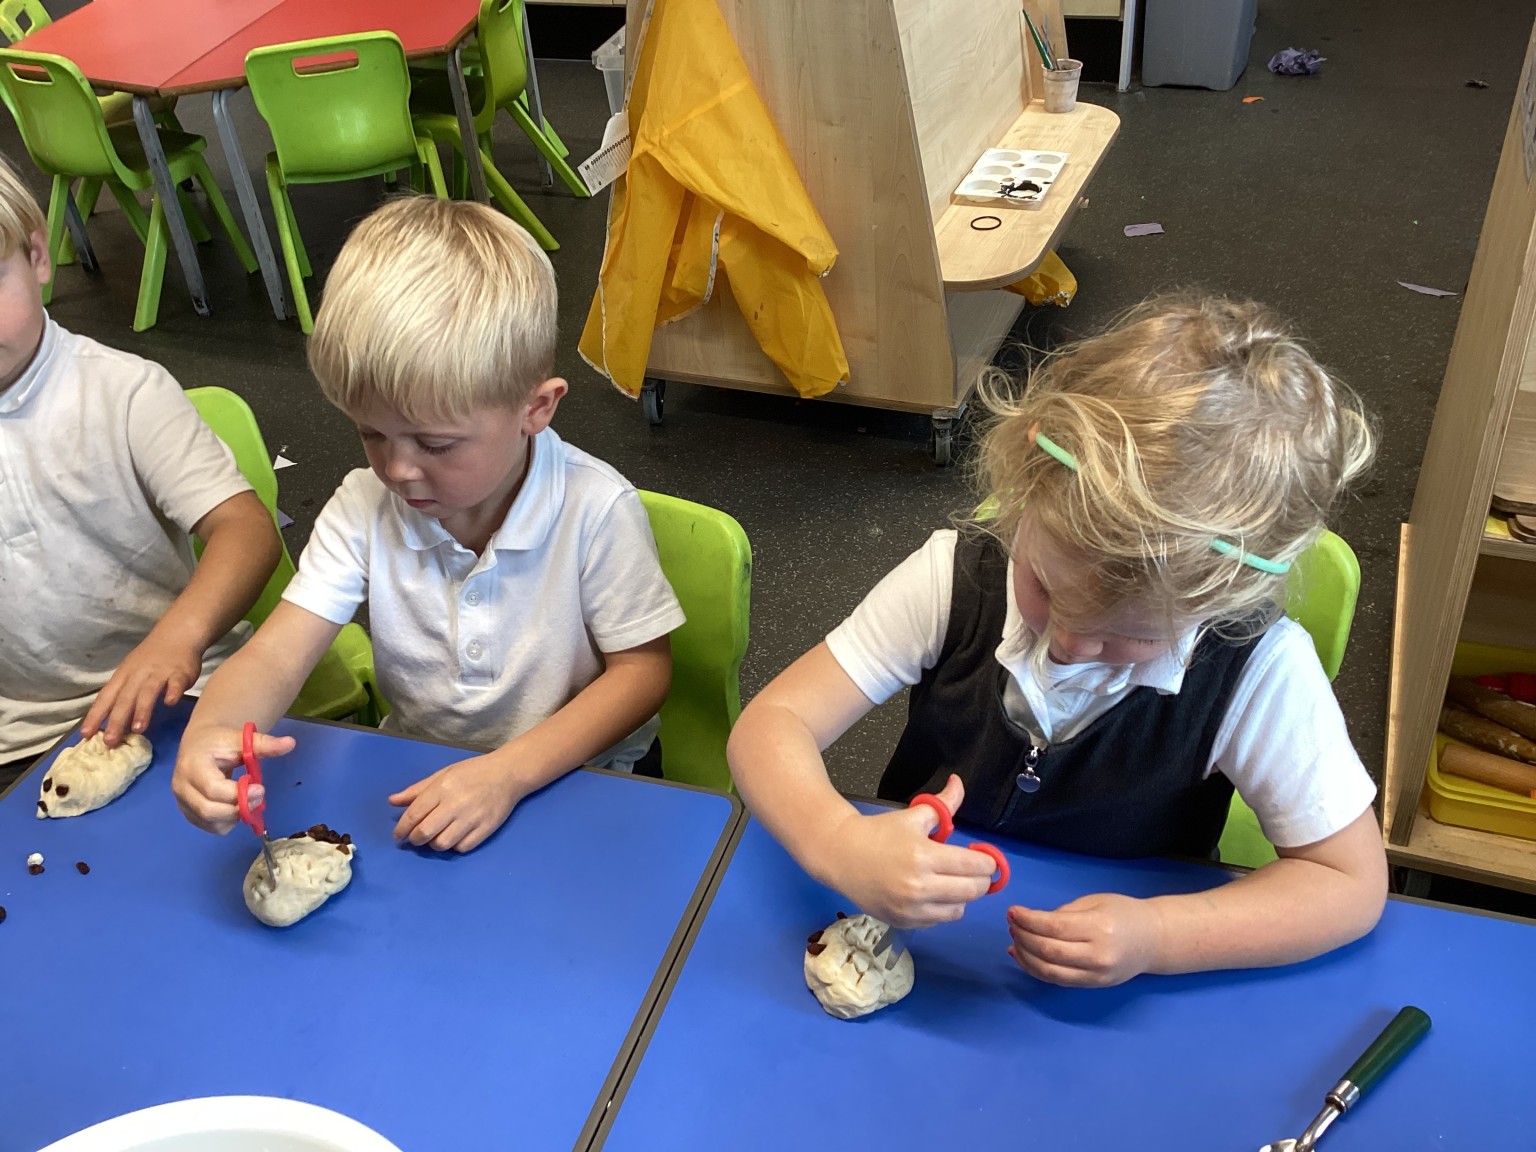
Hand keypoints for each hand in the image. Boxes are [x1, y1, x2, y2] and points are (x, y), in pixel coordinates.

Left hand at [82, 628, 201, 747]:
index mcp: (123, 677)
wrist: (177, 633)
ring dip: (142, 710)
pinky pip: (175, 683)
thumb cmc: (151, 657)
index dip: (95, 716)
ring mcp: (159, 673)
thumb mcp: (131, 672)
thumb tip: (113, 723)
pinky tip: (170, 702)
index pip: (106, 698)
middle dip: (116, 720)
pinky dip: (172, 692)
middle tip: (110, 741)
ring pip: (148, 692)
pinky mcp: (180, 672)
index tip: (85, 735)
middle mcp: (138, 675)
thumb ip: (124, 694)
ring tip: (138, 729)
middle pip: (124, 698)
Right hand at [172, 724, 295, 833]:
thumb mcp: (239, 738)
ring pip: (212, 823)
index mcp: (192, 767)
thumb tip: (290, 743)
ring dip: (235, 816)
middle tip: (258, 796)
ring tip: (246, 798)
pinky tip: (235, 805)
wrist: (197, 746)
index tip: (260, 787)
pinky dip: (228, 821)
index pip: (214, 790)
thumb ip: (263, 744)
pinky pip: (211, 827)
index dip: (240, 794)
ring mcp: (183, 803)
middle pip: (209, 811)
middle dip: (239, 808)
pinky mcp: (189, 814)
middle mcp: (182, 788)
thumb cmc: (218, 742)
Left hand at [389, 752, 526, 852]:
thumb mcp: (442, 774)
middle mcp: (455, 804)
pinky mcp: (486, 829)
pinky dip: (454, 846)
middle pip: (425, 832)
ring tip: (436, 836)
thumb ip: (417, 790)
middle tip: (415, 837)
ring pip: (442, 844)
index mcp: (442, 788)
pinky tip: (454, 837)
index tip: (399, 835)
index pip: (414, 815)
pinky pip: (462, 848)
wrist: (507, 774)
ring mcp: (472, 818)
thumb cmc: (472, 772)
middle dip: (415, 839)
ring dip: (434, 844)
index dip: (401, 829)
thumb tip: (392, 801)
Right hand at [821, 774, 998, 928]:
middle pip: (973, 891)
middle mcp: (919, 887)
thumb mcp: (913, 815)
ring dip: (961, 896)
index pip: (975, 866)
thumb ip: (943, 803)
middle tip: (972, 869)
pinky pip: (938, 921)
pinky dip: (941, 908)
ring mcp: (910, 909)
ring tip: (950, 882)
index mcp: (924, 856)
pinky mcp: (903, 922)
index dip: (987, 861)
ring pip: (958, 910)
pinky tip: (931, 893)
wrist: (840, 855)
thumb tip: (958, 782)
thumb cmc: (879, 832)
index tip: (984, 857)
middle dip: (979, 879)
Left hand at [1007, 892, 1164, 987]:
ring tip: (1014, 939)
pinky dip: (1035, 970)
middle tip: (1011, 924)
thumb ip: (1064, 913)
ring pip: (1049, 971)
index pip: (1054, 927)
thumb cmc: (1124, 913)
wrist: (1154, 940)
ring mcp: (1095, 975)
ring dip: (1025, 956)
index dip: (1028, 920)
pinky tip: (1023, 956)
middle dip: (1023, 937)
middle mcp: (1098, 955)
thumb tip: (1031, 922)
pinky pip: (1057, 980)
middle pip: (1048, 951)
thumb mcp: (1094, 902)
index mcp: (1099, 927)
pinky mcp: (1093, 986)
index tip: (1013, 911)